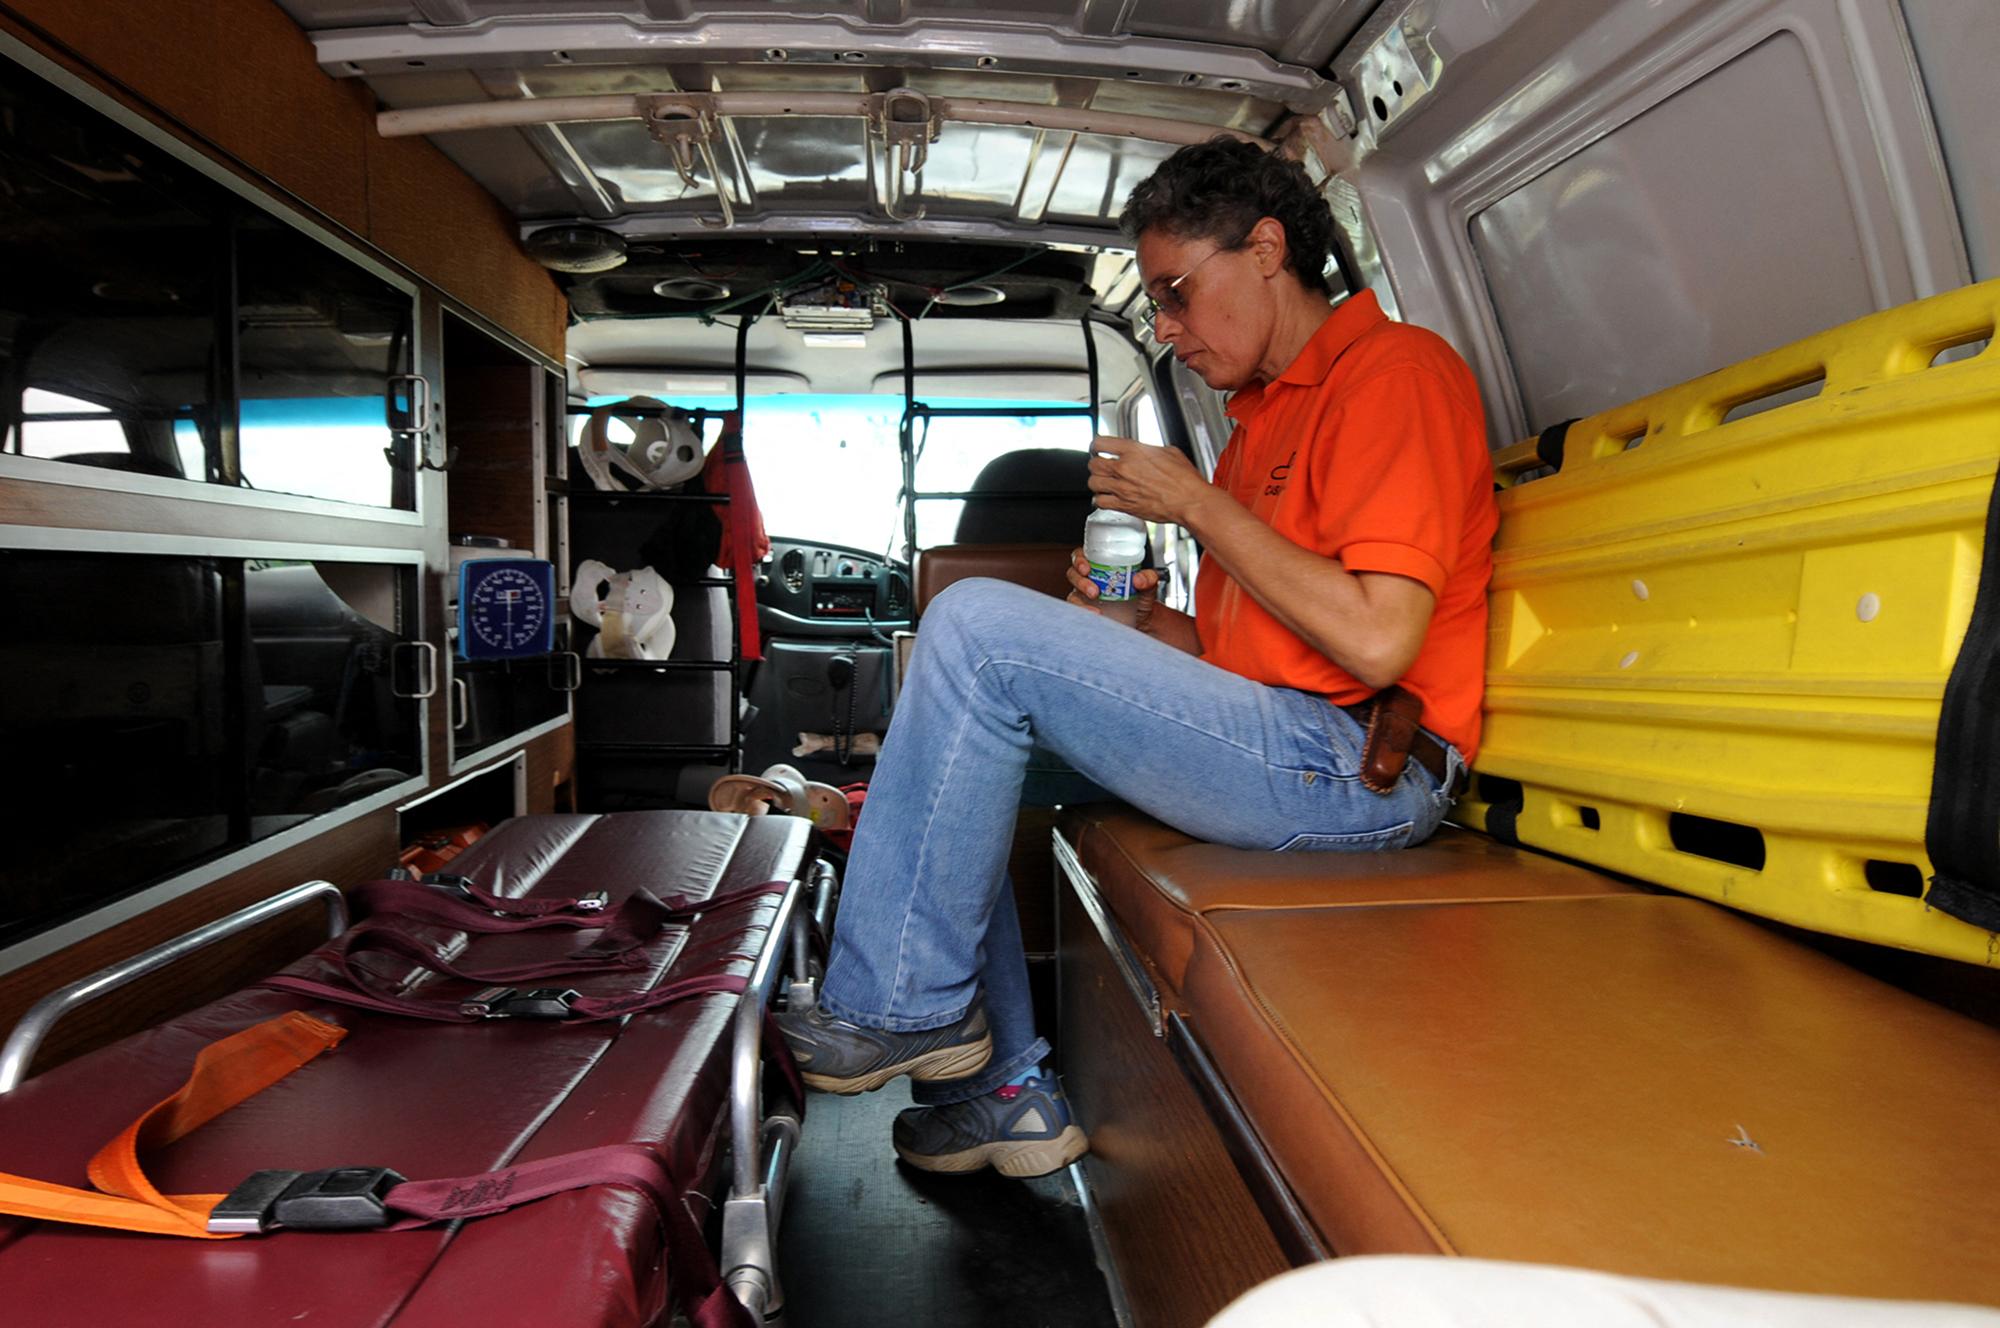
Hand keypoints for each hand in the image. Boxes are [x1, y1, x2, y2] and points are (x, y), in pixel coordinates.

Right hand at [1066, 547, 1161, 628]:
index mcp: (1100, 565)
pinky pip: (1076, 612)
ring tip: (1096, 610)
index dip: (1078, 560)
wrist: (1143, 621)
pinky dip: (1084, 614)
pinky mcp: (1085, 611)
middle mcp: (1089, 579)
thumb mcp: (1148, 585)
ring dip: (1080, 601)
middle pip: (1073, 575)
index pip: (1081, 556)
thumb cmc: (1141, 598)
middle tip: (1094, 592)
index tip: (1086, 568)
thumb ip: (1149, 578)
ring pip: (1072, 594)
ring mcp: (1084, 596)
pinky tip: (1095, 616)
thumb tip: (1138, 580)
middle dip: (1080, 582)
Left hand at [1087, 435, 1207, 524]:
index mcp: (1134, 451)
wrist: (1189, 501)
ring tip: (1102, 483)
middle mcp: (1125, 468)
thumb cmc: (1184, 480)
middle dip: (1095, 464)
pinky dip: (1100, 500)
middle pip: (1093, 464)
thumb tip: (1144, 452)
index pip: (1101, 443)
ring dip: (1096, 482)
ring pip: (1093, 483)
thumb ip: (1149, 450)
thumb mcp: (1169, 453)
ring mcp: (1123, 488)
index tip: (1098, 448)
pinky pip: (1100, 502)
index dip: (1096, 445)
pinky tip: (1106, 498)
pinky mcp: (1125, 505)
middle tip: (1099, 465)